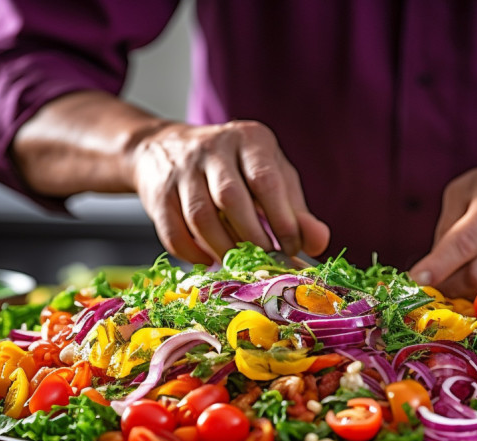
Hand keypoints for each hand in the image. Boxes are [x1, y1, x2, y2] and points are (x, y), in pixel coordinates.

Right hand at [131, 120, 329, 264]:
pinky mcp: (157, 193)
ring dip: (223, 249)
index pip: (266, 180)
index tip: (292, 248)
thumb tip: (320, 244)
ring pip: (200, 217)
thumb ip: (297, 211)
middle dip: (253, 238)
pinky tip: (209, 261)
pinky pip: (173, 232)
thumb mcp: (271, 176)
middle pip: (231, 198)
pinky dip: (193, 254)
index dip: (282, 220)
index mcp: (249, 139)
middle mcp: (213, 148)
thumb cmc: (234, 167)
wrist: (164, 148)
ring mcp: (181, 170)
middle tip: (267, 261)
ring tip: (240, 265)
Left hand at [409, 145, 476, 298]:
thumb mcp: (471, 186)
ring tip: (448, 285)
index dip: (439, 265)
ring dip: (464, 292)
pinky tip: (471, 287)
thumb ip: (448, 222)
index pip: (464, 241)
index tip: (417, 278)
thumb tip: (433, 262)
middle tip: (430, 285)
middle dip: (448, 284)